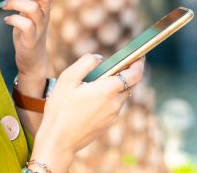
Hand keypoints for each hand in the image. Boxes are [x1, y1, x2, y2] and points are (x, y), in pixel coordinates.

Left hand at [1, 0, 52, 80]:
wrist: (33, 60)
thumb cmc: (28, 32)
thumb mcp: (29, 11)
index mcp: (44, 5)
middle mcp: (45, 14)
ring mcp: (40, 27)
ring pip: (33, 8)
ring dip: (15, 2)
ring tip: (3, 5)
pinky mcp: (32, 40)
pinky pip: (25, 26)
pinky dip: (13, 20)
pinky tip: (6, 21)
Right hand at [30, 54, 145, 171]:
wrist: (58, 141)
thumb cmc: (60, 109)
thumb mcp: (68, 78)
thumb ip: (86, 62)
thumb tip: (100, 58)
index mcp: (108, 90)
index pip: (135, 75)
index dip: (138, 63)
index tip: (138, 55)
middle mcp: (114, 104)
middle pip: (130, 85)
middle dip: (128, 72)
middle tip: (120, 63)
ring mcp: (112, 116)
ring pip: (121, 95)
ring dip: (116, 85)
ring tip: (100, 79)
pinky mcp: (107, 124)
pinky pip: (113, 106)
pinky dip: (110, 97)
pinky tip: (93, 96)